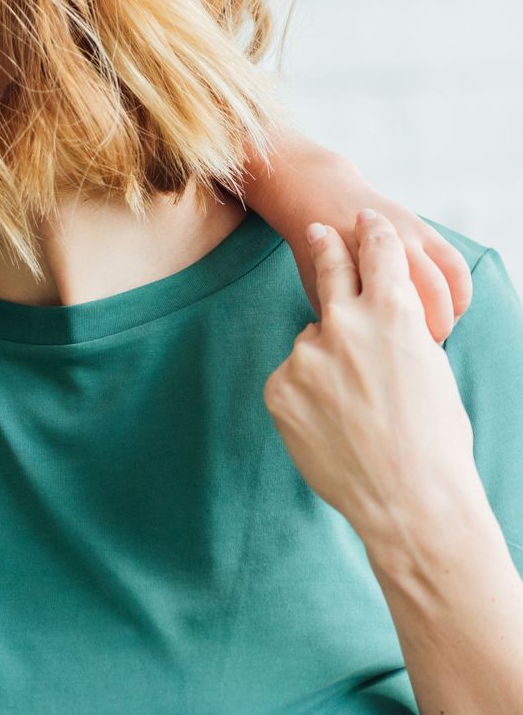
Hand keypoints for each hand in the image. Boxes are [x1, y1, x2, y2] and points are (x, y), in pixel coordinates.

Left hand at [249, 143, 471, 341]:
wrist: (323, 196)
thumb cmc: (318, 255)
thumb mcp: (316, 291)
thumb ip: (338, 323)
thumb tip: (362, 356)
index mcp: (346, 280)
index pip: (380, 327)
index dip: (395, 348)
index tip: (396, 361)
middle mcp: (380, 259)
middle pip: (415, 308)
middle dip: (422, 336)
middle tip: (418, 352)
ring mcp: (403, 239)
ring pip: (438, 288)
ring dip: (443, 317)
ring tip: (435, 334)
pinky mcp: (423, 230)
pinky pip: (453, 265)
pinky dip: (459, 292)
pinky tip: (453, 311)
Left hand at [263, 211, 485, 551]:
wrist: (410, 497)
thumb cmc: (435, 441)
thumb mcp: (430, 371)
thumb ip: (398, 338)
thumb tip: (382, 328)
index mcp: (395, 312)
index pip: (380, 254)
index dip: (372, 233)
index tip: (362, 218)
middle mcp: (346, 322)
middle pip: (330, 268)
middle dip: (326, 245)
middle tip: (317, 228)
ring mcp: (308, 352)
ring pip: (311, 345)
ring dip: (326, 366)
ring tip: (355, 412)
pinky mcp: (280, 385)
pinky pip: (292, 380)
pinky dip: (307, 398)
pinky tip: (331, 427)